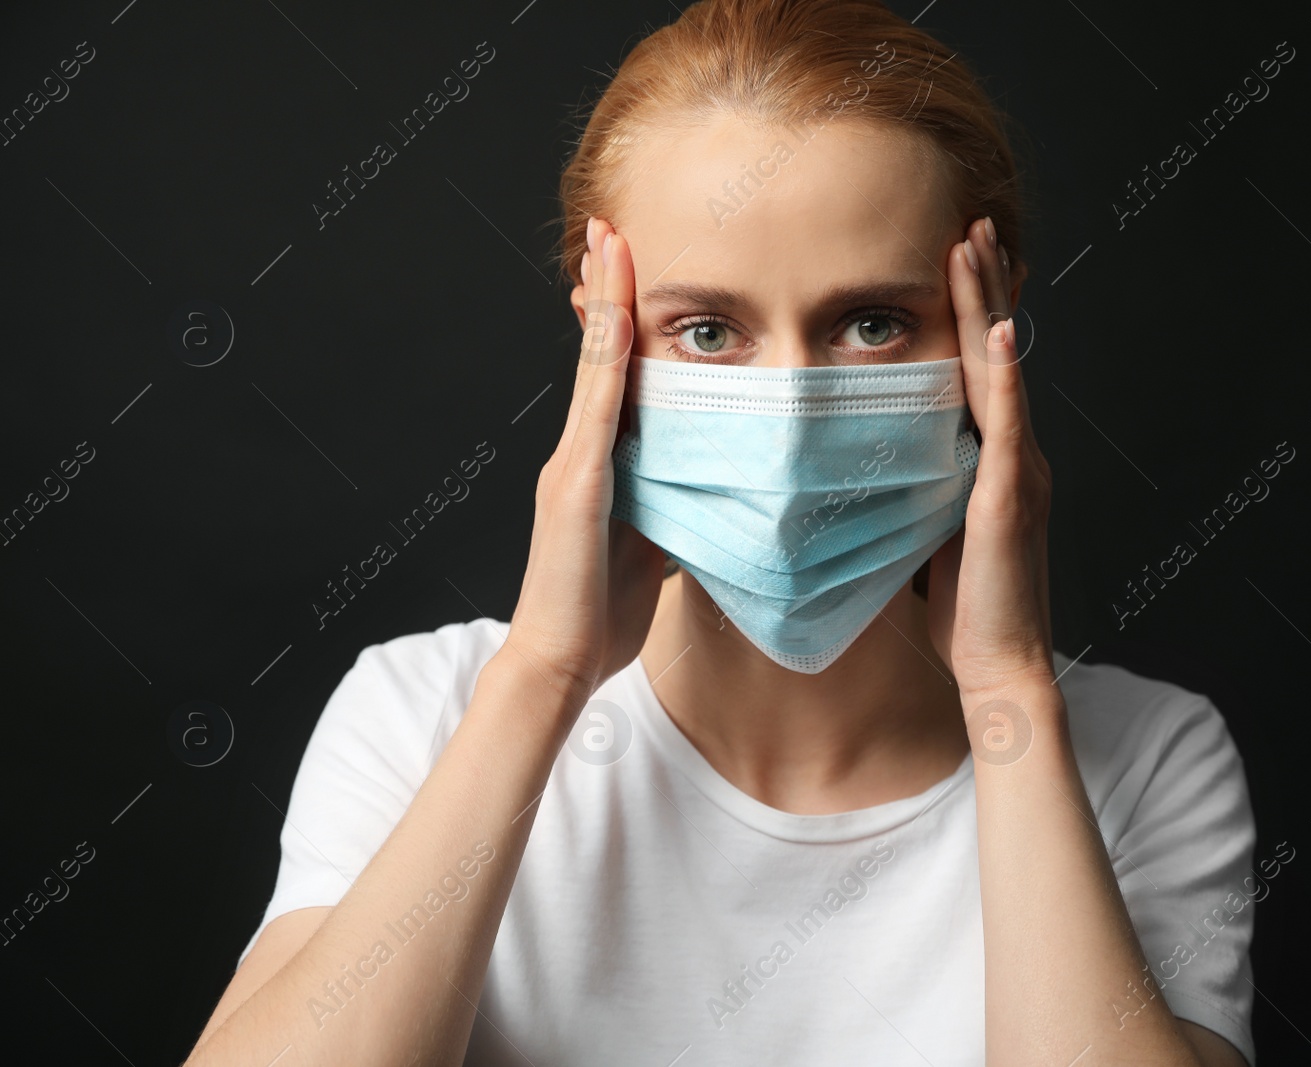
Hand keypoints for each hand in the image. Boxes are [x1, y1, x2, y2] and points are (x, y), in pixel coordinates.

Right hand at [493, 217, 663, 707]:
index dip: (624, 321)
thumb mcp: (650, 543)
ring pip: (594, 368)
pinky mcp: (575, 486)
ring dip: (601, 302)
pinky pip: (596, 410)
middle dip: (605, 290)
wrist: (561, 663)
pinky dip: (603, 359)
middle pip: (600, 357)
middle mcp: (583, 453)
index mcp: (604, 465)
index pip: (619, 379)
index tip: (632, 267)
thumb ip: (670, 503)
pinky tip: (612, 315)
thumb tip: (710, 483)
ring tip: (607, 241)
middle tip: (611, 227)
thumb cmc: (604, 612)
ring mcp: (574, 464)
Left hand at [925, 218, 1055, 700]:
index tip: (954, 255)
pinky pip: (1005, 422)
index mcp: (992, 460)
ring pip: (1000, 371)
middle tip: (971, 224)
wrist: (998, 665)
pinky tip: (995, 331)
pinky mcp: (1008, 496)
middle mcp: (1014, 454)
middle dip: (982, 286)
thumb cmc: (961, 609)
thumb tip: (869, 457)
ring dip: (988, 306)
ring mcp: (1017, 470)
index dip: (970, 311)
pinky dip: (1001, 373)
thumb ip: (914, 485)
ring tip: (976, 247)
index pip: (978, 368)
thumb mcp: (928, 529)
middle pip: (994, 352)